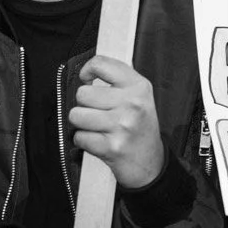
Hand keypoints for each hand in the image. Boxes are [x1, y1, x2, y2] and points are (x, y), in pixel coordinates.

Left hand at [69, 55, 164, 187]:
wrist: (151, 163)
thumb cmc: (140, 127)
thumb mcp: (139, 97)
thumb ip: (118, 80)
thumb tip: (88, 70)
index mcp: (139, 86)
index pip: (102, 64)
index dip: (87, 70)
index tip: (87, 78)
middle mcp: (132, 104)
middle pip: (83, 93)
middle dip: (84, 104)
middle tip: (97, 112)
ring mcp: (122, 126)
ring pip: (76, 115)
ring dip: (81, 124)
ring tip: (97, 127)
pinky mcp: (111, 147)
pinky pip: (79, 137)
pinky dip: (84, 141)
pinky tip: (98, 141)